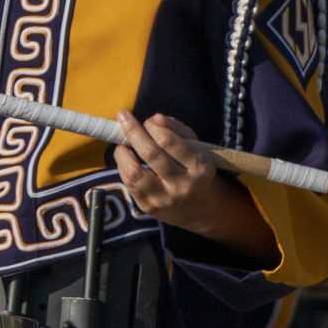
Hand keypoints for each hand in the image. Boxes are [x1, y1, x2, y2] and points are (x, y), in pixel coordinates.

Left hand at [114, 112, 275, 263]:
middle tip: (123, 116)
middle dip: (133, 131)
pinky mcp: (150, 208)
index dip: (153, 126)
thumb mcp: (197, 147)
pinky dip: (123, 167)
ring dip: (122, 153)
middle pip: (150, 154)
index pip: (169, 142)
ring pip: (135, 173)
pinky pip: (129, 185)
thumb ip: (177, 129)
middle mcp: (182, 185)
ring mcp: (165, 199)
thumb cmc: (197, 170)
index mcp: (199, 166)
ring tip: (122, 144)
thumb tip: (155, 118)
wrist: (205, 210)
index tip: (148, 121)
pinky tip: (126, 159)